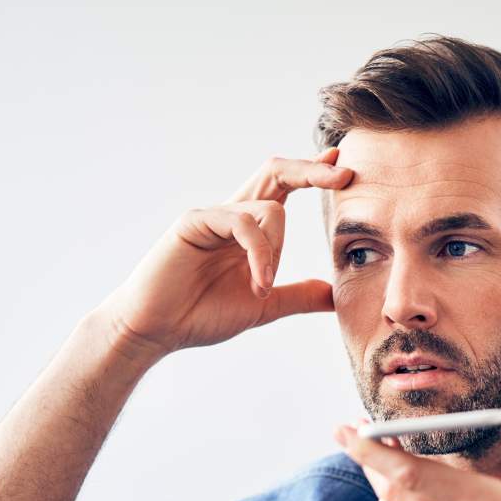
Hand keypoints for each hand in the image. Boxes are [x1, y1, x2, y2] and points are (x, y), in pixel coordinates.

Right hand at [96, 149, 353, 361]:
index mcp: (247, 230)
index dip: (312, 174)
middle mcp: (231, 215)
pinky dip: (260, 254)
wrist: (156, 331)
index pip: (284, 189)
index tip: (343, 169)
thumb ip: (297, 296)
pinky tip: (258, 284)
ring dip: (277, 252)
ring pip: (269, 209)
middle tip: (343, 174)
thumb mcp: (263, 306)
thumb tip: (334, 295)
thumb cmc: (200, 316)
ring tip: (263, 288)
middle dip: (311, 170)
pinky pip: (242, 224)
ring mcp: (212, 216)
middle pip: (276, 172)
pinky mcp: (194, 222)